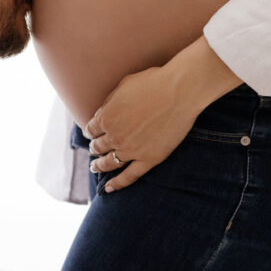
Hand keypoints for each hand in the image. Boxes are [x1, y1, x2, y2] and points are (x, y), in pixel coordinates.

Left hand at [84, 64, 198, 190]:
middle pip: (98, 147)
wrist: (180, 91)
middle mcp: (115, 136)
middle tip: (94, 149)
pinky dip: (117, 184)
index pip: (91, 129)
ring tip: (95, 167)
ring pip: (110, 163)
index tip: (92, 133)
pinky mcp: (149, 159)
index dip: (90, 131)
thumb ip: (109, 102)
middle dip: (95, 148)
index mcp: (106, 117)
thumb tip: (100, 113)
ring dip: (99, 166)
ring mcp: (131, 150)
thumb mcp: (123, 86)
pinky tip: (109, 189)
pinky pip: (129, 176)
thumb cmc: (153, 82)